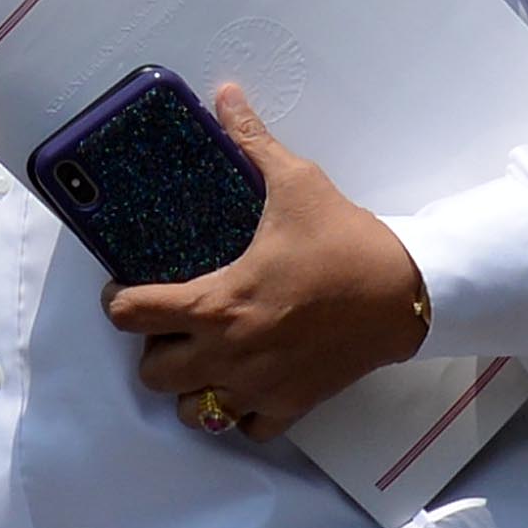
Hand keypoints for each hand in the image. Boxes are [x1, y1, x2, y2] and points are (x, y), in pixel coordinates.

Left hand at [103, 83, 426, 439]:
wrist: (407, 294)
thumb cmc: (348, 243)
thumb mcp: (298, 184)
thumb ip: (252, 144)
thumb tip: (226, 98)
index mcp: (216, 302)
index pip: (130, 315)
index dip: (119, 301)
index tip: (128, 290)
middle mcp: (228, 353)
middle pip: (152, 374)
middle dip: (154, 351)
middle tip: (173, 326)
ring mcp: (257, 386)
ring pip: (193, 411)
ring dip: (190, 388)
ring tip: (205, 360)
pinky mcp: (291, 405)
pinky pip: (247, 429)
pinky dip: (241, 414)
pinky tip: (249, 385)